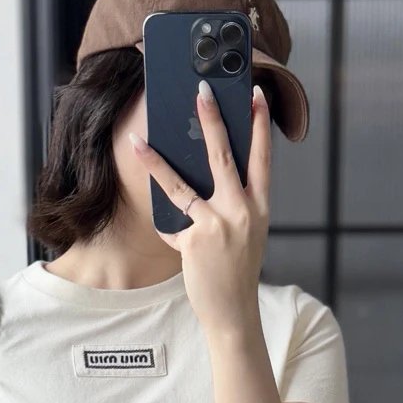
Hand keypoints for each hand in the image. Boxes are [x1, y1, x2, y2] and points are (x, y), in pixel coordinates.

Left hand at [129, 80, 270, 336]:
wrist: (233, 312)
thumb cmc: (235, 271)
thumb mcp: (244, 233)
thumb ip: (228, 206)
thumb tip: (193, 174)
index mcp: (260, 208)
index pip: (262, 158)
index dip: (259, 126)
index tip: (255, 96)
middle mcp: (244, 211)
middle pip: (225, 157)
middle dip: (213, 121)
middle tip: (202, 91)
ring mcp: (219, 224)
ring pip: (183, 184)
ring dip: (157, 161)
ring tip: (139, 140)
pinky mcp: (196, 240)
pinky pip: (171, 221)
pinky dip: (163, 223)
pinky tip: (157, 222)